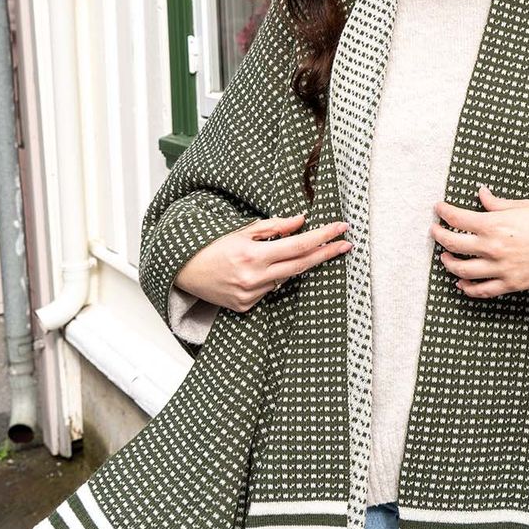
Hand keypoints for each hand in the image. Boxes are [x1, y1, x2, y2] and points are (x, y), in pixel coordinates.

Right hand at [174, 213, 350, 313]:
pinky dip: (271, 278)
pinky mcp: (246, 307)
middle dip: (326, 253)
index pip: (298, 246)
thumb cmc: (211, 246)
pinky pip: (270, 290)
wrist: (183, 272)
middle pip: (302, 266)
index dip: (323, 237)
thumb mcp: (242, 231)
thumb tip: (301, 221)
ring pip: (285, 278)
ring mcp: (250, 295)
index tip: (341, 229)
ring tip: (273, 255)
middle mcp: (254, 278)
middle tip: (345, 244)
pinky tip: (256, 272)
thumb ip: (274, 227)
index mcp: (253, 255)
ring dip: (289, 265)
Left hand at [431, 184, 528, 298]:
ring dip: (449, 263)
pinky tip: (461, 282)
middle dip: (440, 237)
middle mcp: (494, 248)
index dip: (444, 213)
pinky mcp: (513, 284)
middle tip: (436, 231)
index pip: (458, 219)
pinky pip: (483, 290)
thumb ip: (499, 204)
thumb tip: (482, 195)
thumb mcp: (526, 206)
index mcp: (496, 224)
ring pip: (463, 270)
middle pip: (454, 245)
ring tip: (444, 257)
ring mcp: (503, 269)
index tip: (438, 209)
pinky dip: (468, 288)